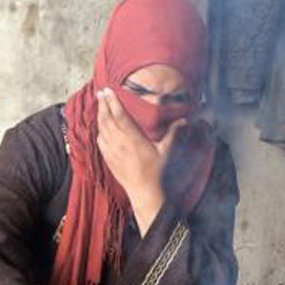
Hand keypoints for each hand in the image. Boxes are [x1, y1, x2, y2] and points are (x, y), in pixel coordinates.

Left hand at [95, 88, 184, 230]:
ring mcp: (112, 152)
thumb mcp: (167, 151)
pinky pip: (101, 142)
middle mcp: (119, 143)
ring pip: (102, 129)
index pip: (119, 115)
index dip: (113, 101)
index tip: (108, 90)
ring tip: (100, 107)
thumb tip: (184, 120)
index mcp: (133, 138)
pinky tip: (100, 129)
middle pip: (107, 119)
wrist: (145, 193)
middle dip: (103, 105)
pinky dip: (99, 132)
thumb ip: (174, 133)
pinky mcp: (109, 161)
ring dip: (100, 116)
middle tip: (100, 93)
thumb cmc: (157, 172)